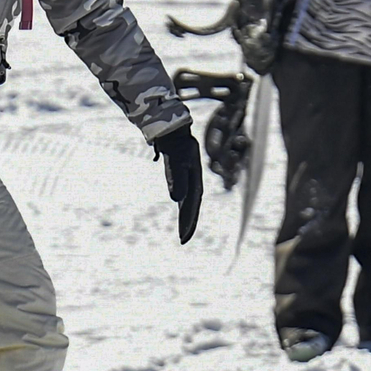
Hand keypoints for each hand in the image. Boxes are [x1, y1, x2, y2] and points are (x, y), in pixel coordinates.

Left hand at [153, 124, 202, 244]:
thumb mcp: (177, 162)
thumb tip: (176, 200)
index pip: (192, 206)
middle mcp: (195, 183)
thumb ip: (177, 179)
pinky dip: (184, 205)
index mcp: (196, 182)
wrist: (175, 131)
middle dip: (189, 223)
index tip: (183, 236)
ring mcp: (190, 179)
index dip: (188, 222)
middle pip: (192, 207)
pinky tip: (182, 209)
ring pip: (190, 202)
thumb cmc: (177, 146)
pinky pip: (186, 195)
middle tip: (183, 240)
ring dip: (187, 216)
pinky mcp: (184, 176)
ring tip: (183, 231)